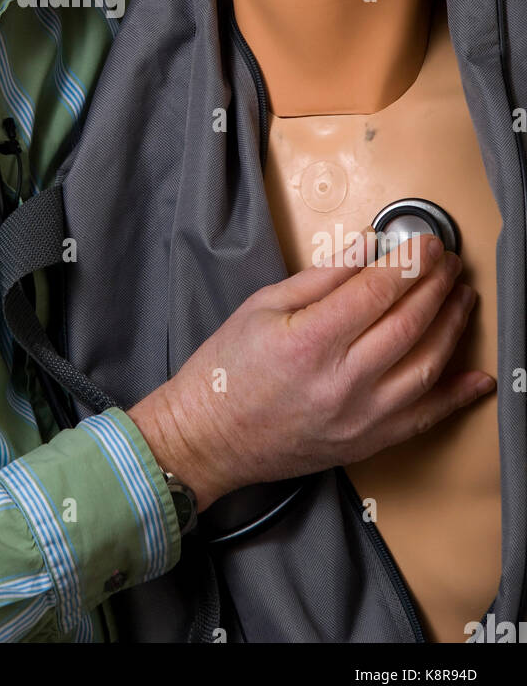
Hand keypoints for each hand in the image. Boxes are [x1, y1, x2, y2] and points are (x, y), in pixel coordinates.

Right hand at [128, 231, 494, 510]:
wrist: (209, 438)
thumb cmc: (228, 370)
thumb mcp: (263, 306)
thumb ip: (322, 277)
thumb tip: (368, 249)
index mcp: (310, 341)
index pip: (379, 291)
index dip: (411, 262)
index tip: (428, 242)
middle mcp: (342, 382)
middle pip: (411, 323)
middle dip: (438, 285)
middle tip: (450, 262)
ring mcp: (360, 418)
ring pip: (427, 366)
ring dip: (452, 326)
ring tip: (462, 298)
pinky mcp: (368, 443)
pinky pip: (426, 418)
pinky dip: (457, 395)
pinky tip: (477, 375)